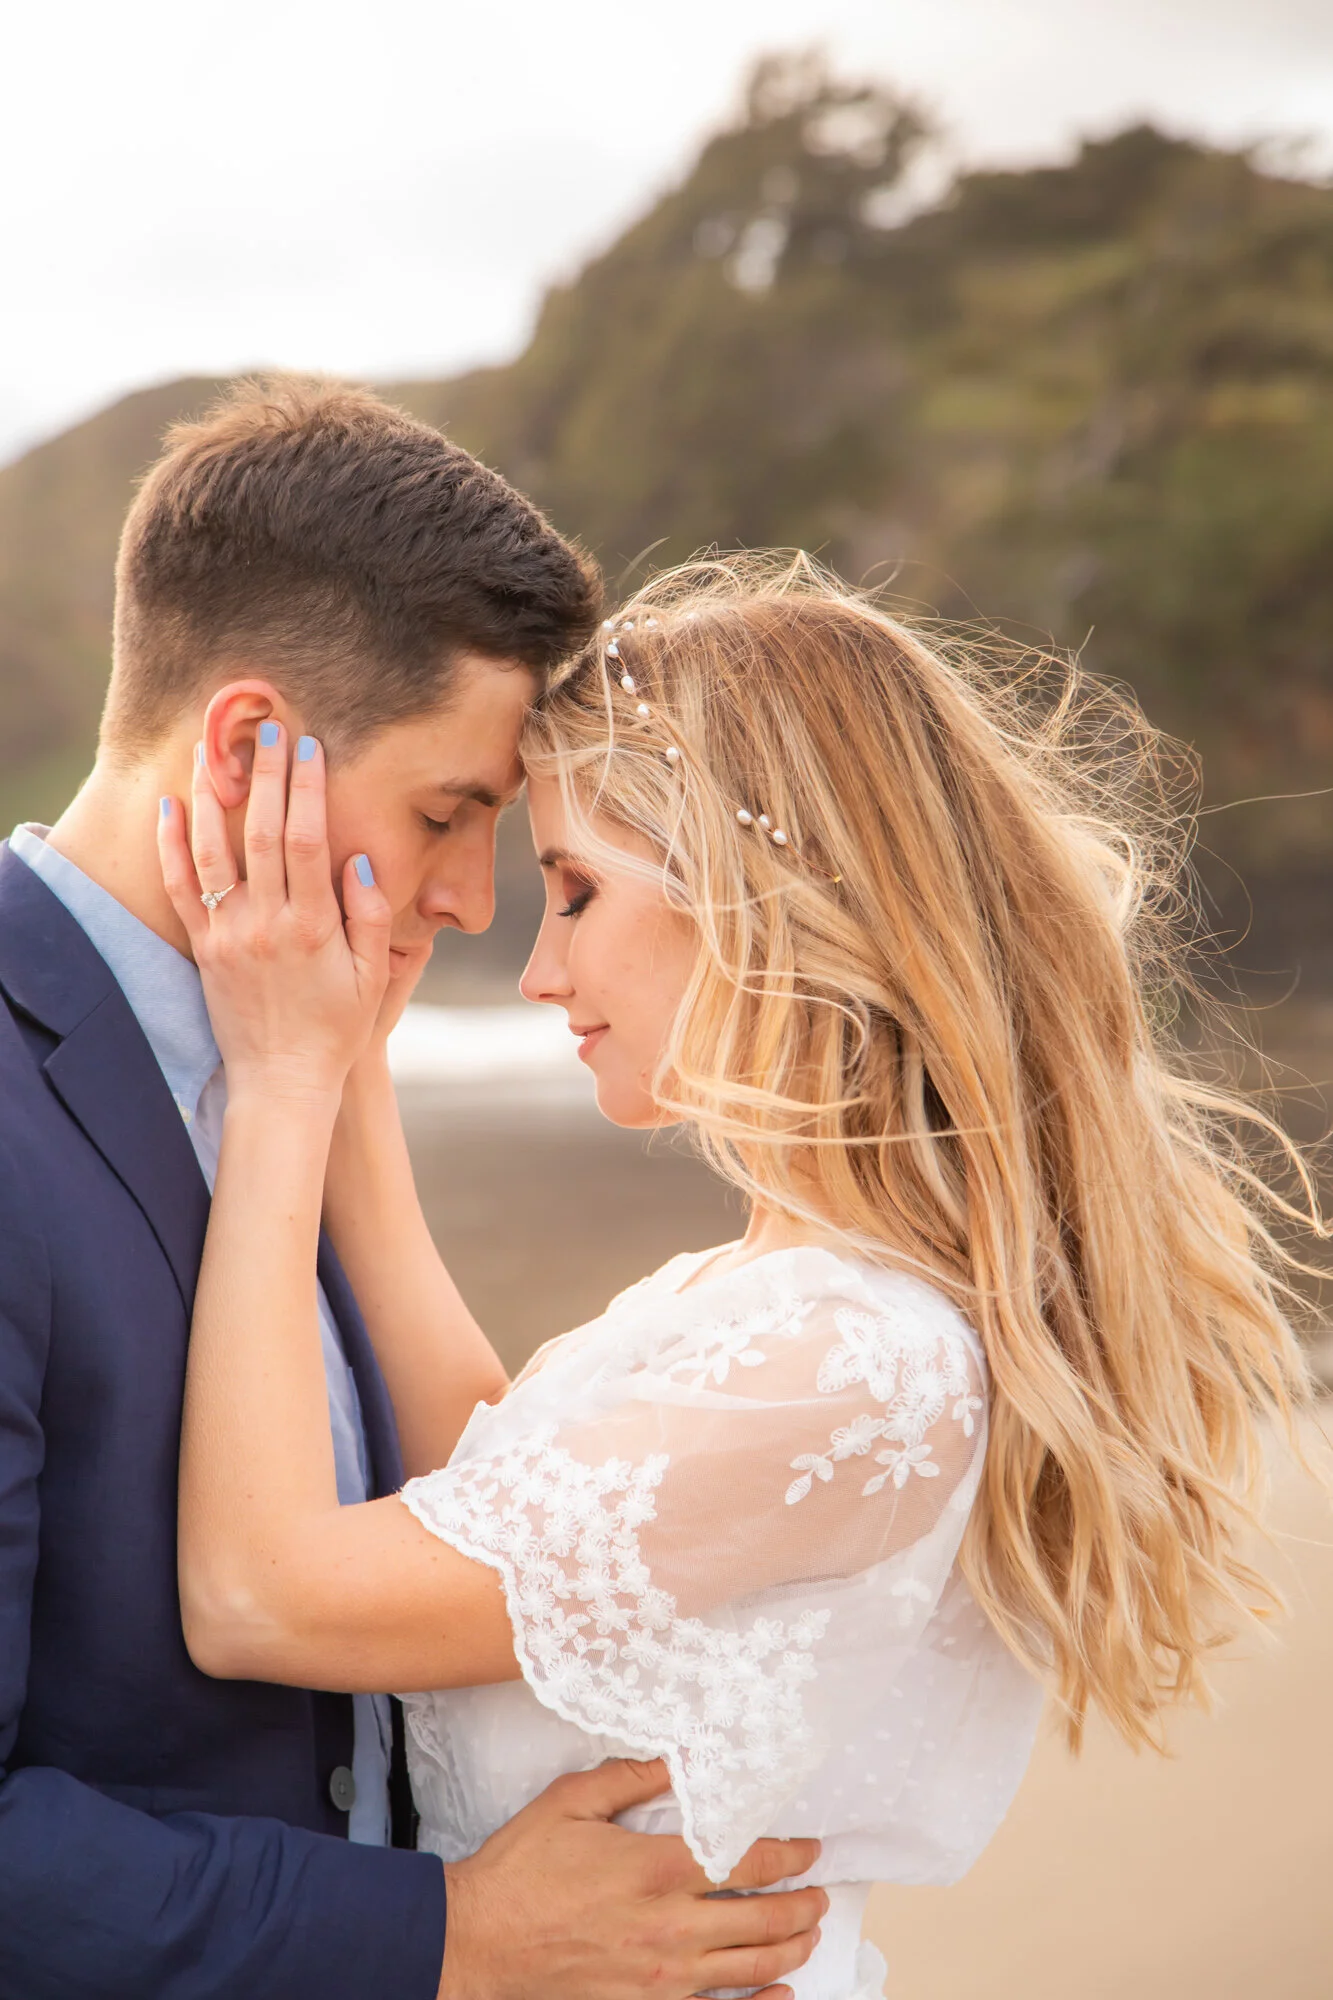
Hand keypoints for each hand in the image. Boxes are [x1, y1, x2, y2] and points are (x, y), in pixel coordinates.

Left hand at [158, 727, 390, 1100]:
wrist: (283, 1080)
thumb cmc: (338, 1028)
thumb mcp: (373, 977)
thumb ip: (370, 916)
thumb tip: (356, 859)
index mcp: (313, 926)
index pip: (307, 840)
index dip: (307, 789)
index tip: (308, 748)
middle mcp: (266, 923)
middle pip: (260, 832)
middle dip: (265, 775)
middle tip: (267, 729)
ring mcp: (228, 934)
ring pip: (213, 851)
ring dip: (214, 795)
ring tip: (213, 749)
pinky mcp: (203, 948)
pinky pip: (180, 888)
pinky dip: (171, 845)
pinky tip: (171, 806)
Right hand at [437, 1758, 825, 1999]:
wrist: (474, 1944)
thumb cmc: (518, 1871)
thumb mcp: (570, 1802)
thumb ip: (630, 1776)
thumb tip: (680, 1758)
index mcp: (655, 1869)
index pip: (746, 1860)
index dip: (789, 1855)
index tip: (809, 1849)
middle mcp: (669, 1927)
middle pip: (763, 1919)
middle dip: (802, 1904)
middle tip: (819, 1892)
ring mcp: (661, 1978)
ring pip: (751, 1968)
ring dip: (791, 1949)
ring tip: (808, 1934)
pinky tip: (780, 1996)